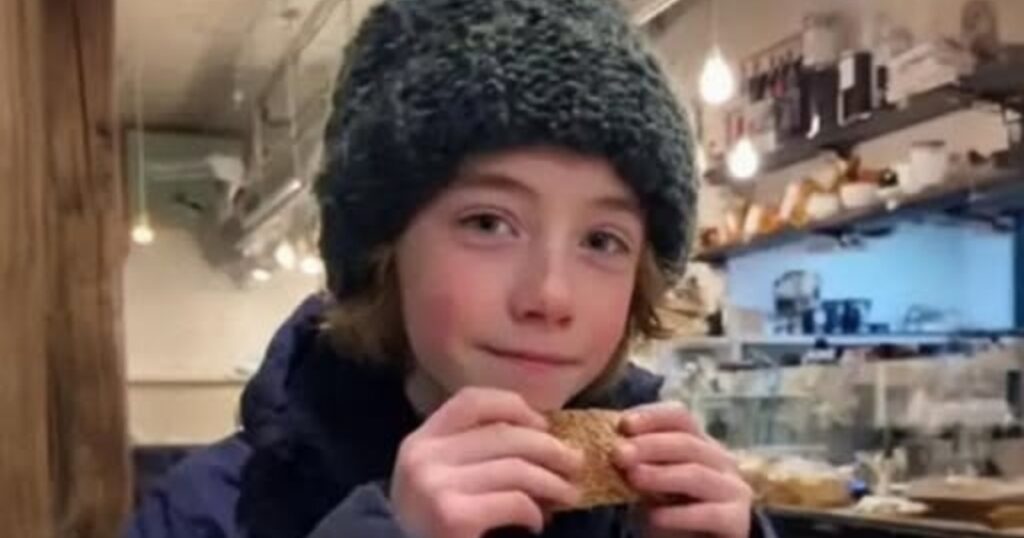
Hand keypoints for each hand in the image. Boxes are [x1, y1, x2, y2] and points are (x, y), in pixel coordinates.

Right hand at [390, 387, 583, 537]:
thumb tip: (538, 435)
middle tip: (575, 464)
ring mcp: (436, 486)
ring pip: (516, 468)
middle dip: (549, 448)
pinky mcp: (453, 517)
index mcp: (419, 441)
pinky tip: (537, 523)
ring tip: (570, 495)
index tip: (543, 424)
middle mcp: (423, 457)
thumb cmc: (429, 528)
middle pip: (503, 434)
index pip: (472, 401)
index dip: (514, 406)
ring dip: (553, 482)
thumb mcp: (437, 480)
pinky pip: (515, 501)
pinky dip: (535, 512)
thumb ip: (470, 454)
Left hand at [614, 402, 752, 537]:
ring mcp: (733, 489)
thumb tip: (614, 446)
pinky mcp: (737, 520)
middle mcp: (720, 460)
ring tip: (633, 478)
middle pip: (687, 441)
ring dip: (661, 475)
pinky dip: (679, 514)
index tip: (623, 425)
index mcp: (698, 443)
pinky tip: (655, 517)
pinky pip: (710, 513)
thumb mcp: (648, 483)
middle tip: (618, 454)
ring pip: (697, 474)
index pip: (679, 417)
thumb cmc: (667, 511)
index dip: (652, 416)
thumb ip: (637, 464)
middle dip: (649, 445)